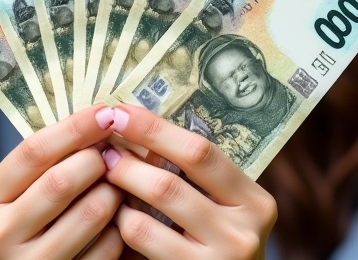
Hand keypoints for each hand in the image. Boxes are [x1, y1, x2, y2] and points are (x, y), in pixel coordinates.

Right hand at [0, 105, 124, 258]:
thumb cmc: (29, 219)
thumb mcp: (21, 188)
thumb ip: (47, 158)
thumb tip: (100, 117)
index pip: (33, 151)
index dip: (75, 128)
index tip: (105, 113)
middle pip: (60, 181)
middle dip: (96, 160)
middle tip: (114, 152)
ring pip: (89, 212)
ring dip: (114, 191)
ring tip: (120, 183)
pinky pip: (106, 248)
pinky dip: (120, 228)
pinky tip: (119, 219)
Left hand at [102, 105, 277, 259]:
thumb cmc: (217, 245)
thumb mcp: (222, 209)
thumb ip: (196, 178)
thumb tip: (140, 127)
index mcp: (254, 201)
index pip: (200, 151)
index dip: (154, 129)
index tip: (120, 112)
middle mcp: (244, 232)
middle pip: (171, 182)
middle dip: (129, 160)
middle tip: (103, 147)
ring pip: (151, 216)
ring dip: (121, 189)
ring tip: (105, 177)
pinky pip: (144, 241)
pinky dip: (123, 222)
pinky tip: (115, 214)